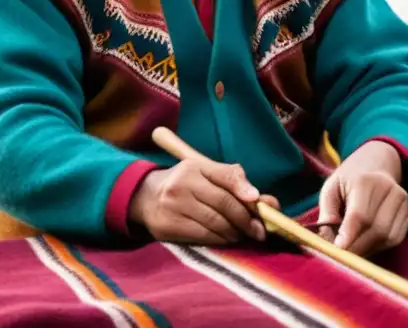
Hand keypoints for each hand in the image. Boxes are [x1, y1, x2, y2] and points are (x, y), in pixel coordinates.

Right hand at [128, 158, 279, 244]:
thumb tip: (262, 199)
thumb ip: (233, 180)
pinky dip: (220, 240)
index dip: (243, 189)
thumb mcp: (204, 173)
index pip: (225, 176)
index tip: (258, 201)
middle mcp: (181, 184)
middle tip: (260, 230)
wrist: (145, 197)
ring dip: (235, 232)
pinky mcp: (167, 227)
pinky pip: (202, 236)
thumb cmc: (185, 184)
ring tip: (244, 235)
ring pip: (215, 223)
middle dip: (246, 219)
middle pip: (223, 203)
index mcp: (193, 167)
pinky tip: (227, 239)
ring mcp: (172, 206)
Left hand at [316, 141, 407, 256]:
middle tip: (341, 258)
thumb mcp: (331, 189)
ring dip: (368, 250)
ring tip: (352, 252)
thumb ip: (327, 213)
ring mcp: (402, 202)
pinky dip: (379, 247)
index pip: (360, 216)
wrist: (376, 164)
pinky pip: (395, 239)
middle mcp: (389, 190)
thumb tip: (327, 242)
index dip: (349, 237)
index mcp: (366, 181)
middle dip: (358, 248)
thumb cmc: (348, 180)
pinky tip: (366, 246)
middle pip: (376, 229)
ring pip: (388, 237)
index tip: (337, 252)